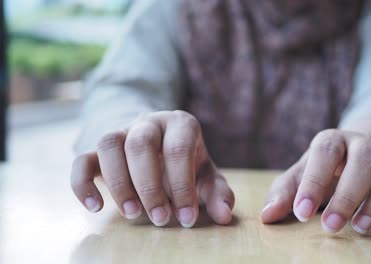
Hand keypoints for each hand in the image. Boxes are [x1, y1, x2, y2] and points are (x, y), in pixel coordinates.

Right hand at [71, 111, 234, 227]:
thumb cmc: (186, 163)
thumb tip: (223, 216)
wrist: (160, 143)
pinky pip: (82, 159)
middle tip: (160, 220)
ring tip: (132, 214)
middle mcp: (149, 122)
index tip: (187, 219)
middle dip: (150, 186)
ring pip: (109, 143)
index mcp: (181, 124)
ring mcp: (122, 132)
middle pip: (141, 143)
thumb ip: (218, 193)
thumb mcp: (207, 175)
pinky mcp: (99, 150)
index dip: (182, 186)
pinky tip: (96, 207)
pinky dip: (83, 183)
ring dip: (118, 182)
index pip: (178, 149)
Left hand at [261, 129, 370, 233]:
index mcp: (332, 141)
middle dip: (348, 194)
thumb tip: (267, 215)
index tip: (302, 213)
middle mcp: (363, 144)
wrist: (352, 159)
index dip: (313, 181)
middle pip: (365, 157)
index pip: (325, 151)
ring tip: (360, 228)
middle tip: (331, 227)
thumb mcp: (300, 178)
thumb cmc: (322, 171)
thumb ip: (284, 193)